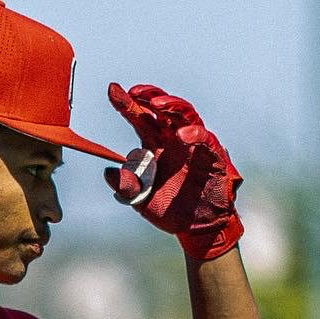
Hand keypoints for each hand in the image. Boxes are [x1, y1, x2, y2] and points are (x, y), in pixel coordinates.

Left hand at [104, 83, 243, 260]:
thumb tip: (108, 172)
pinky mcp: (211, 155)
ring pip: (185, 114)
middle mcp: (173, 139)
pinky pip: (205, 138)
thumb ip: (125, 186)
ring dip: (171, 105)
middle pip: (162, 108)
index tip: (112, 90)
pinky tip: (181, 134)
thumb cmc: (170, 210)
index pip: (140, 118)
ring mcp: (193, 145)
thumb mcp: (141, 199)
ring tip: (156, 103)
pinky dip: (194, 133)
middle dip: (149, 96)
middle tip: (134, 92)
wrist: (195, 228)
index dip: (126, 103)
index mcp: (155, 144)